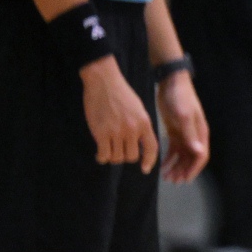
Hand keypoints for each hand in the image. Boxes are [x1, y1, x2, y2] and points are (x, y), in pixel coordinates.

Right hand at [81, 56, 157, 171]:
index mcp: (145, 123)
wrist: (104, 82)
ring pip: (117, 157)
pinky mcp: (101, 133)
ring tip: (108, 150)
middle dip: (125, 157)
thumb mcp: (138, 110)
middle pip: (132, 156)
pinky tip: (100, 153)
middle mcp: (133, 129)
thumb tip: (140, 144)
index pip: (152, 148)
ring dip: (112, 157)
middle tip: (118, 151)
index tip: (145, 169)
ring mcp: (117, 132)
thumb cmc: (121, 94)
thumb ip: (140, 126)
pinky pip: (104, 154)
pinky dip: (101, 157)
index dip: (149, 161)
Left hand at [159, 73, 209, 181]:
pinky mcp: (175, 131)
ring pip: (183, 156)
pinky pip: (174, 149)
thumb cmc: (180, 98)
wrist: (171, 82)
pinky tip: (161, 165)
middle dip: (183, 171)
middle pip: (192, 158)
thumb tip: (199, 152)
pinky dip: (169, 158)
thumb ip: (190, 134)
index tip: (184, 179)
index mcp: (200, 132)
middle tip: (172, 180)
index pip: (201, 155)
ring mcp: (185, 133)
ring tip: (166, 176)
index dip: (193, 169)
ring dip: (176, 166)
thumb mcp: (184, 115)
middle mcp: (195, 135)